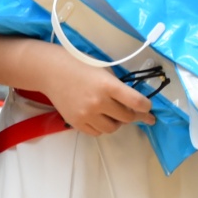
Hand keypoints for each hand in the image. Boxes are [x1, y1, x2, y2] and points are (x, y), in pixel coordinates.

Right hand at [38, 46, 155, 134]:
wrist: (50, 71)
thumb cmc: (79, 65)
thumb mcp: (103, 70)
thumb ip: (118, 86)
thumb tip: (134, 103)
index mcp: (108, 85)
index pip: (137, 102)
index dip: (146, 107)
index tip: (147, 108)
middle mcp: (99, 102)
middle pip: (127, 118)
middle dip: (132, 114)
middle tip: (131, 110)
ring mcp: (86, 114)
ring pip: (113, 128)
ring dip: (116, 122)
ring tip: (111, 112)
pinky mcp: (76, 123)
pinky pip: (97, 133)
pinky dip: (101, 126)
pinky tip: (98, 116)